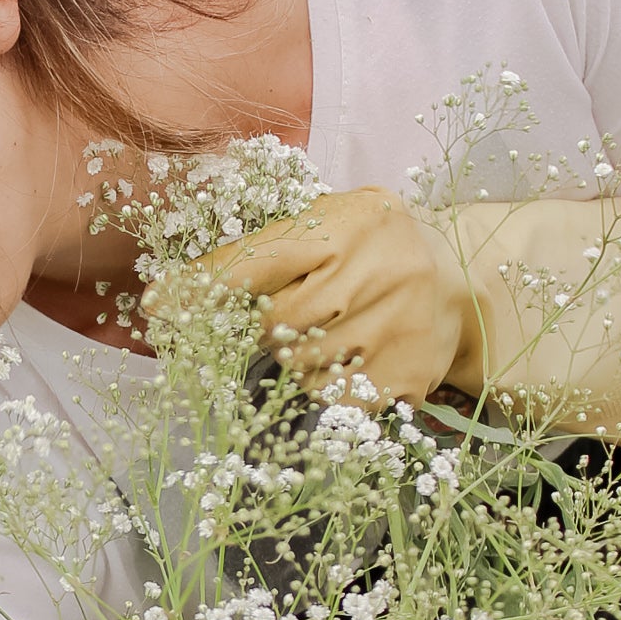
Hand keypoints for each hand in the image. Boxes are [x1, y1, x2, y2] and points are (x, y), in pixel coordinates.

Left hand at [149, 186, 471, 409]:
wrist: (463, 287)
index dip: (205, 286)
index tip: (157, 306)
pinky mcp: (406, 376)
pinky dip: (323, 388)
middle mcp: (381, 270)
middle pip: (276, 323)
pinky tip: (348, 361)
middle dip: (261, 329)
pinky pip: (332, 398)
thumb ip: (267, 250)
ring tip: (329, 336)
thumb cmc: (374, 253)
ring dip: (294, 361)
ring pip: (301, 367)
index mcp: (353, 221)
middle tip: (277, 323)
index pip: (261, 258)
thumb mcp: (332, 225)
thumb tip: (169, 294)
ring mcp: (398, 327)